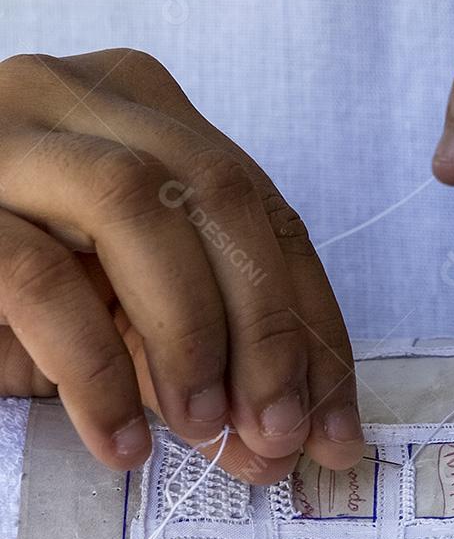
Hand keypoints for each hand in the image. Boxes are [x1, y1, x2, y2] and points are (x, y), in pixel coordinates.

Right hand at [0, 49, 362, 480]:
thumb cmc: (17, 300)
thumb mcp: (130, 311)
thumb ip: (211, 348)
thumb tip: (297, 437)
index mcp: (140, 108)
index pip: (261, 209)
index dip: (312, 322)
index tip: (335, 427)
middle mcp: (74, 96)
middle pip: (215, 191)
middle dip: (266, 327)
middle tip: (279, 434)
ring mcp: (4, 137)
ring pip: (133, 207)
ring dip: (191, 337)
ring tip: (205, 433)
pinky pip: (38, 278)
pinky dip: (97, 372)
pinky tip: (121, 443)